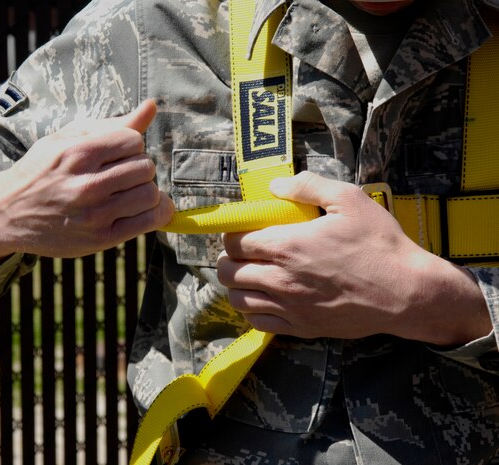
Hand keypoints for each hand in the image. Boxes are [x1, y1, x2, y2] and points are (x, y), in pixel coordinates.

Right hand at [0, 99, 173, 268]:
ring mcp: (94, 214)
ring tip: (131, 192)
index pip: (133, 141)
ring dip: (147, 191)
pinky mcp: (101, 238)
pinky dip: (156, 214)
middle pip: (146, 168)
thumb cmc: (43, 170)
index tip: (118, 154)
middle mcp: (86, 185)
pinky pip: (149, 222)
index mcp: (77, 154)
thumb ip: (113, 125)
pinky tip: (145, 209)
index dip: (130, 145)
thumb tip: (152, 106)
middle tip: (123, 175)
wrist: (8, 213)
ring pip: (151, 194)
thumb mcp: (68, 139)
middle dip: (139, 168)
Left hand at [217, 171, 490, 345]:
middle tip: (242, 253)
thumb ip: (308, 186)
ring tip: (250, 275)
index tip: (242, 231)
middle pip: (228, 272)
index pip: (235, 242)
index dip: (232, 234)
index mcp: (287, 245)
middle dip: (229, 259)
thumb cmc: (379, 244)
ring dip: (237, 285)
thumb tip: (275, 186)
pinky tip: (265, 298)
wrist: (407, 292)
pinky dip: (253, 310)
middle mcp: (280, 279)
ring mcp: (288, 307)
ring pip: (238, 299)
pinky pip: (258, 323)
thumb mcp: (349, 200)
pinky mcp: (300, 328)